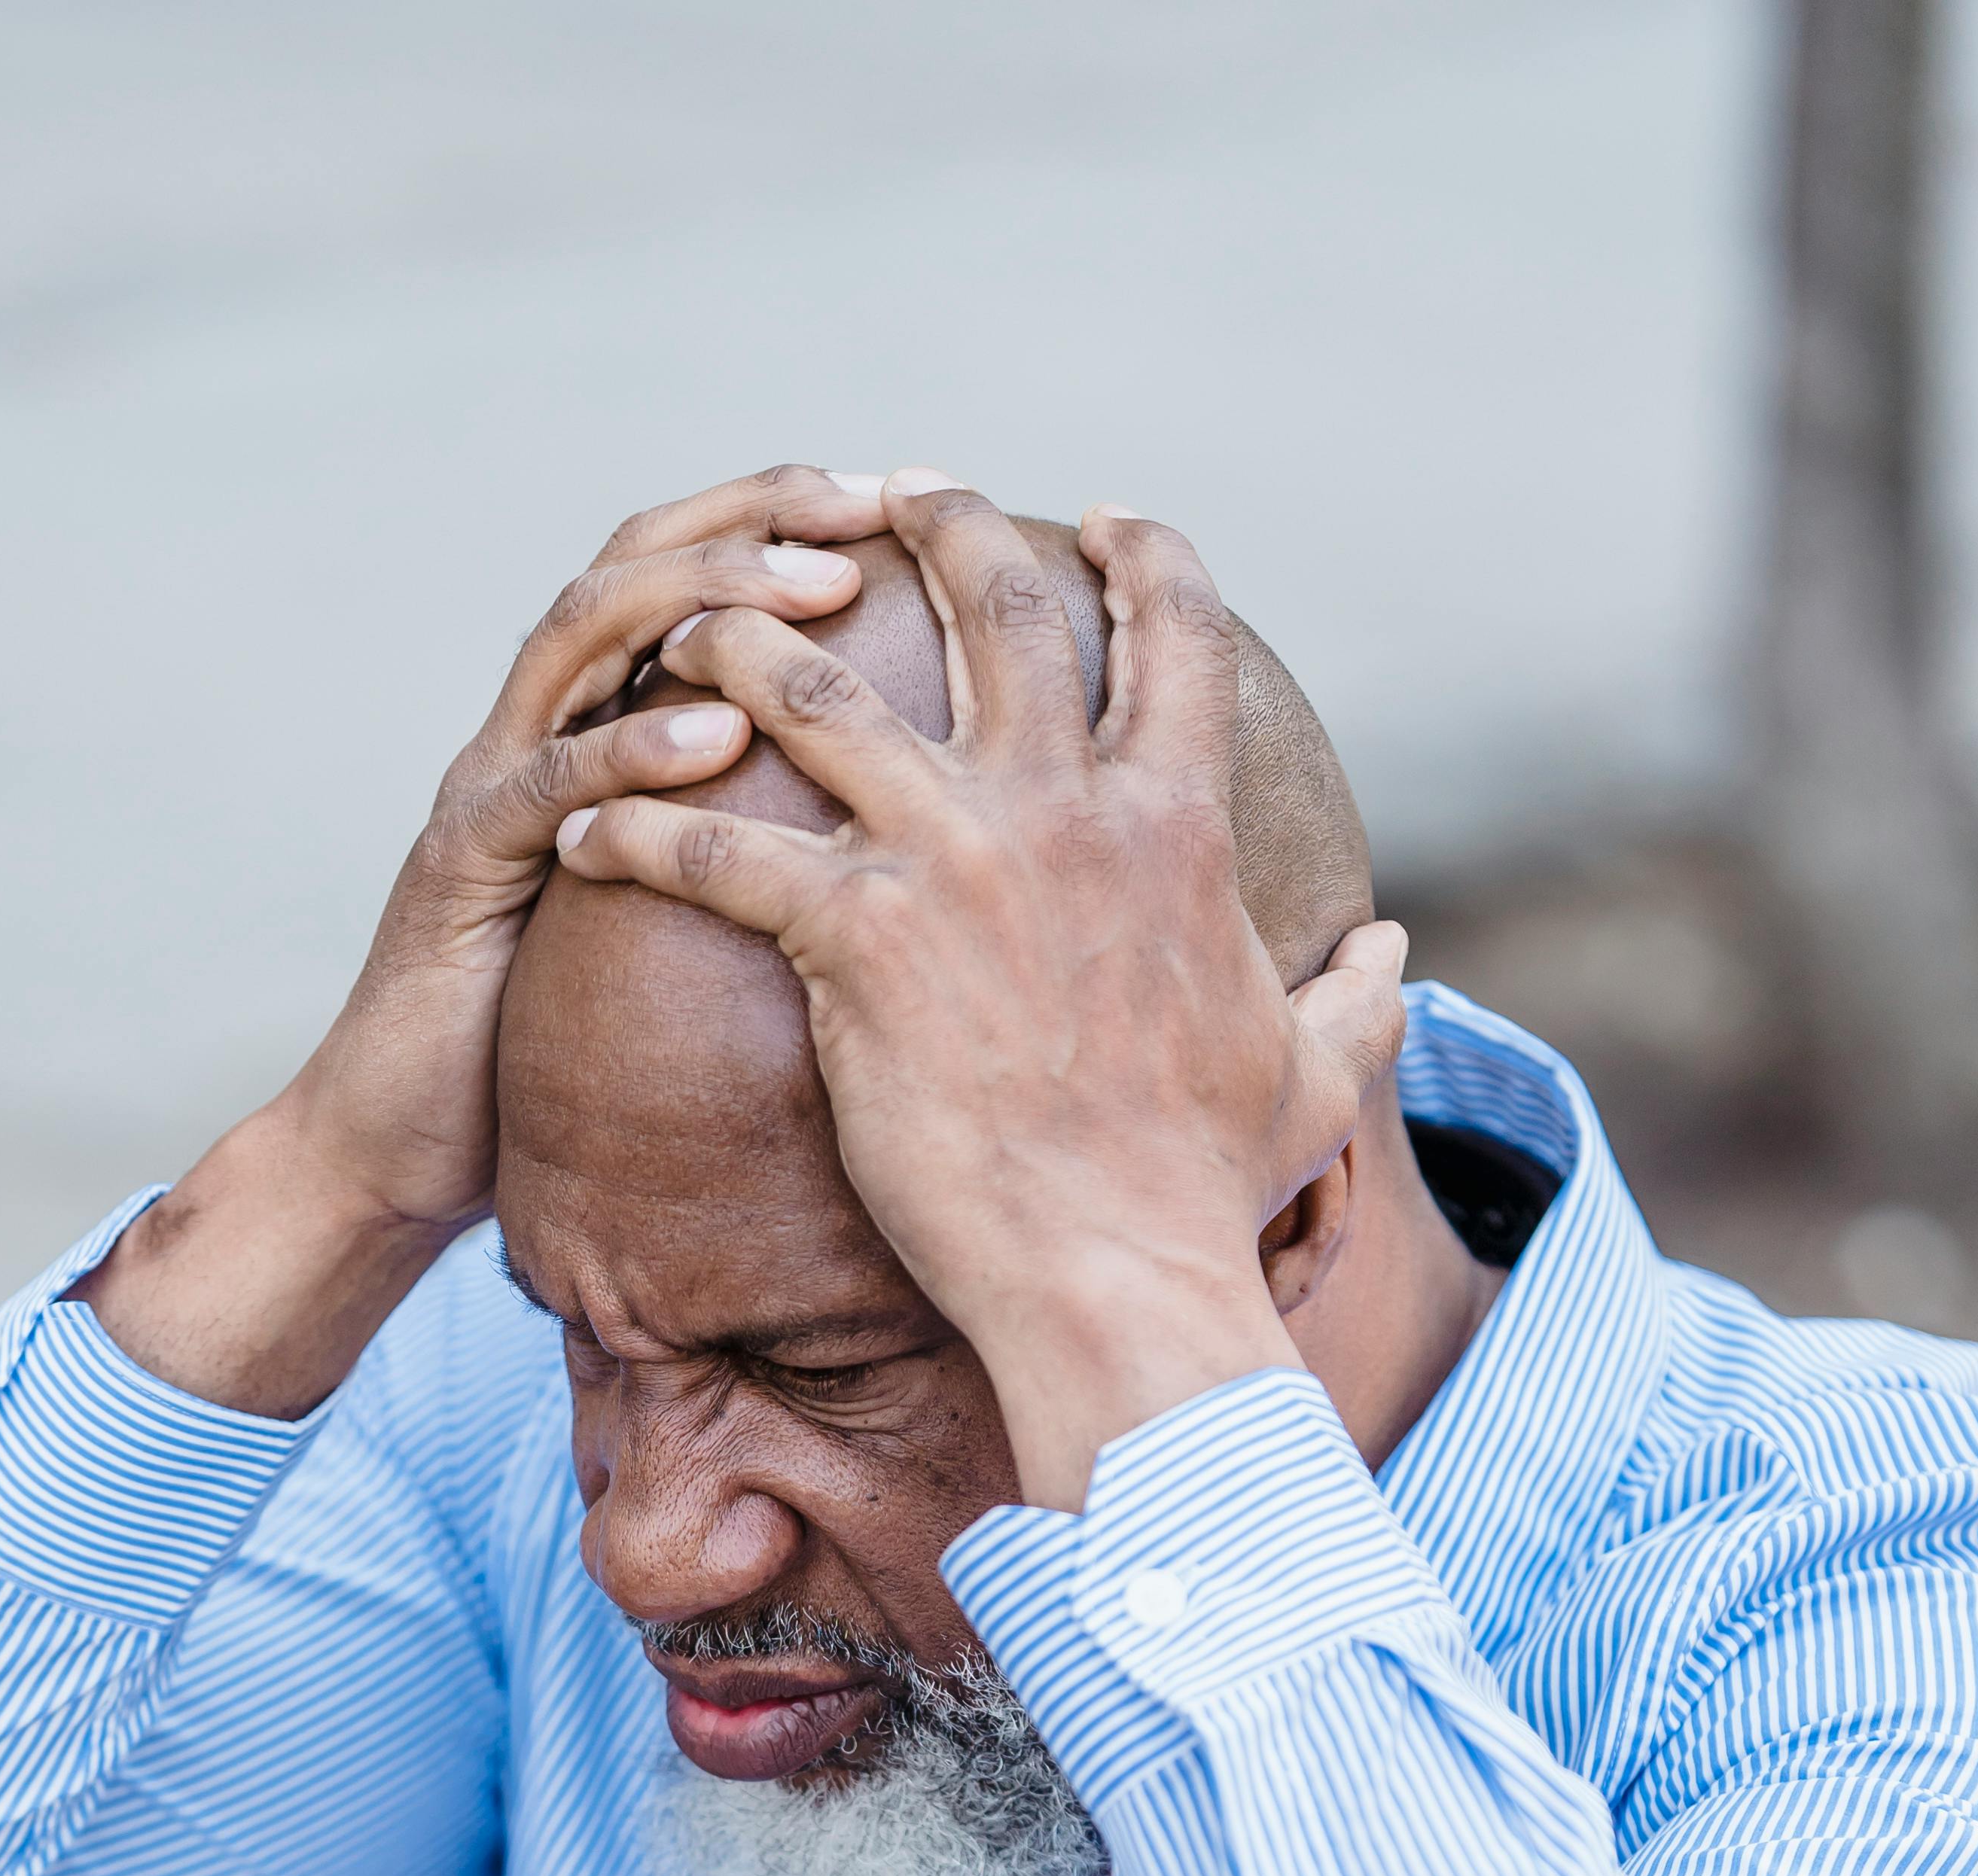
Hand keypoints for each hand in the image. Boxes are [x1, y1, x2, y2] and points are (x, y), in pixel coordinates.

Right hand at [92, 467, 892, 1416]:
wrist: (400, 1148)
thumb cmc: (540, 1047)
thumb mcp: (665, 924)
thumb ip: (731, 851)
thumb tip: (877, 838)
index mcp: (585, 729)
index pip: (680, 574)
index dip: (779, 517)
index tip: (896, 503)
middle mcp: (529, 730)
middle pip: (633, 564)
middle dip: (753, 519)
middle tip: (868, 508)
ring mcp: (485, 789)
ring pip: (583, 638)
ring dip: (707, 600)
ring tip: (817, 589)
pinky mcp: (458, 870)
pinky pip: (547, 788)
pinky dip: (631, 752)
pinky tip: (718, 738)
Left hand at [552, 483, 1409, 1501]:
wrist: (1116, 1279)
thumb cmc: (1206, 1192)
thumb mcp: (1313, 1077)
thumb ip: (1357, 999)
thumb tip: (1394, 952)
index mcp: (1175, 820)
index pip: (1175, 630)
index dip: (1141, 555)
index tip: (1098, 516)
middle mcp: (1063, 807)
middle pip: (989, 603)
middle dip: (929, 523)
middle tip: (869, 494)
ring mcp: (952, 861)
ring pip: (814, 690)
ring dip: (736, 641)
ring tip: (680, 621)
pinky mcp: (853, 939)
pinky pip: (717, 851)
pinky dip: (639, 831)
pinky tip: (583, 837)